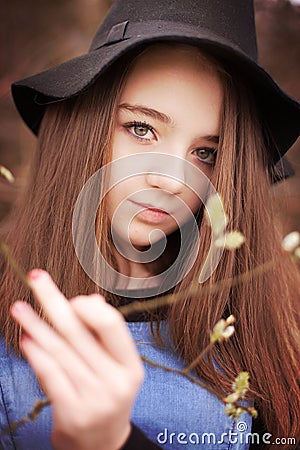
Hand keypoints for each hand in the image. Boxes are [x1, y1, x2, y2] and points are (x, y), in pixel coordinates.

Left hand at [11, 269, 143, 449]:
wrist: (102, 445)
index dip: (88, 307)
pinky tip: (26, 338)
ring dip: (37, 325)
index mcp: (131, 366)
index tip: (70, 298)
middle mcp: (116, 382)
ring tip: (19, 307)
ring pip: (60, 351)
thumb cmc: (107, 395)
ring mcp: (95, 399)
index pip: (112, 325)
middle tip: (36, 278)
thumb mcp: (116, 367)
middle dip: (54, 301)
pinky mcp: (72, 414)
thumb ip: (104, 334)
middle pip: (79, 333)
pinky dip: (36, 354)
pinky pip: (50, 375)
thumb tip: (89, 299)